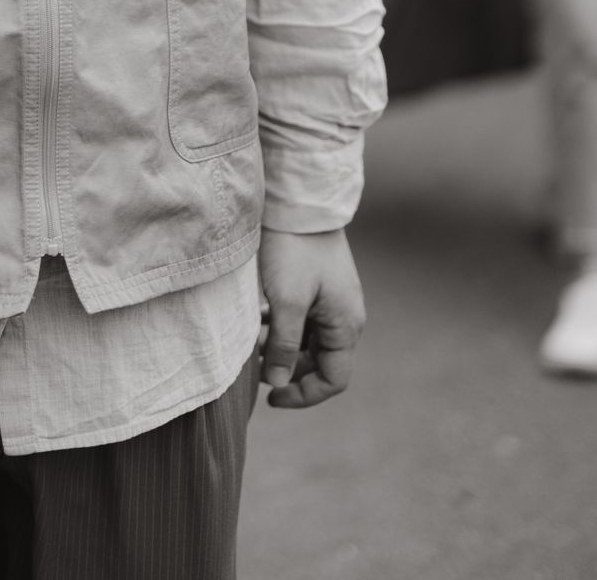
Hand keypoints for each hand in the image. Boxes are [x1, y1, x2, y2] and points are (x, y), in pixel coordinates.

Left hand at [257, 226, 365, 409]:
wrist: (299, 200)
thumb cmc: (294, 250)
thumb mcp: (286, 302)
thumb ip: (285, 346)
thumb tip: (279, 383)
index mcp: (346, 325)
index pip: (333, 379)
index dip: (303, 394)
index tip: (271, 397)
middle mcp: (344, 315)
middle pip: (319, 361)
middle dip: (287, 368)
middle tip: (254, 364)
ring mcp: (332, 299)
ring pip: (307, 339)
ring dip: (280, 345)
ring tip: (250, 340)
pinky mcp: (318, 284)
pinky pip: (302, 318)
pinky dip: (280, 325)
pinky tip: (256, 316)